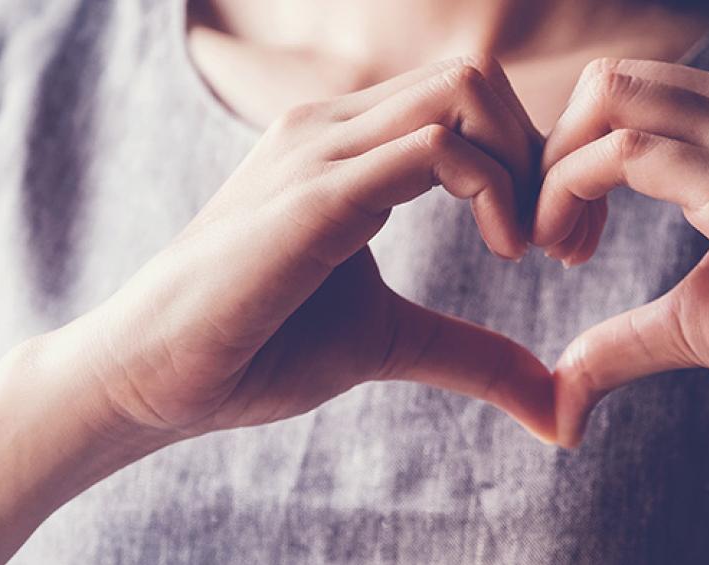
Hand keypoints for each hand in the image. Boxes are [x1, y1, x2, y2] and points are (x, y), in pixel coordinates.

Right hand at [45, 57, 556, 443]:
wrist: (150, 377)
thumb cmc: (257, 348)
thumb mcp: (390, 341)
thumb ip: (471, 354)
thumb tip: (553, 403)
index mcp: (346, 145)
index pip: (467, 100)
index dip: (531, 161)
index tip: (556, 242)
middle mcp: (332, 127)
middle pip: (476, 79)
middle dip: (542, 154)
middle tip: (559, 242)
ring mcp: (319, 150)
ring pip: (463, 91)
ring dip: (525, 165)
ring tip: (529, 246)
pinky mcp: (315, 195)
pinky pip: (434, 147)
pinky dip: (494, 190)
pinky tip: (502, 250)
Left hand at [537, 59, 708, 446]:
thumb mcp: (702, 322)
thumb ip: (628, 335)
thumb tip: (562, 388)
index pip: (632, 94)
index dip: (574, 157)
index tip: (565, 239)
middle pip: (611, 81)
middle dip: (552, 154)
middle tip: (549, 240)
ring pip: (612, 100)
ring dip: (557, 175)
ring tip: (563, 252)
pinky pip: (632, 155)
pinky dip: (574, 192)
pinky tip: (575, 254)